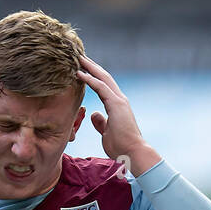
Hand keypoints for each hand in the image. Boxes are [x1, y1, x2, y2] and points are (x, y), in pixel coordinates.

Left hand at [76, 55, 161, 176]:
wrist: (133, 152)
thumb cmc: (121, 146)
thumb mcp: (106, 132)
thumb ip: (101, 122)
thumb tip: (94, 113)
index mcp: (116, 105)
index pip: (103, 86)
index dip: (93, 76)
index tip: (82, 68)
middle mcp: (119, 99)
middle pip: (104, 77)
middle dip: (91, 66)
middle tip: (79, 56)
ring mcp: (119, 100)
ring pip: (103, 78)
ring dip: (90, 68)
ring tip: (78, 58)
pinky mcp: (116, 104)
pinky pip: (101, 87)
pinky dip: (90, 79)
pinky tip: (79, 73)